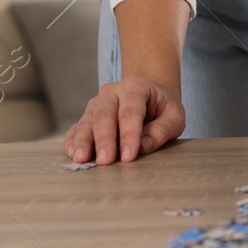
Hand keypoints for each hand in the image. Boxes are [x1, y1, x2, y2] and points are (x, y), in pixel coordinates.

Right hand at [63, 75, 184, 163]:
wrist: (149, 96)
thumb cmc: (162, 107)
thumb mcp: (174, 116)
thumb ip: (162, 130)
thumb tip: (143, 146)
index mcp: (136, 87)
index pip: (131, 112)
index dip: (129, 134)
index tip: (129, 156)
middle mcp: (112, 92)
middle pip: (105, 115)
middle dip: (104, 140)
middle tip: (105, 161)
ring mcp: (97, 103)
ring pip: (87, 121)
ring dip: (84, 141)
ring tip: (82, 158)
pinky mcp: (87, 116)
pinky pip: (76, 128)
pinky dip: (73, 140)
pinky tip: (73, 153)